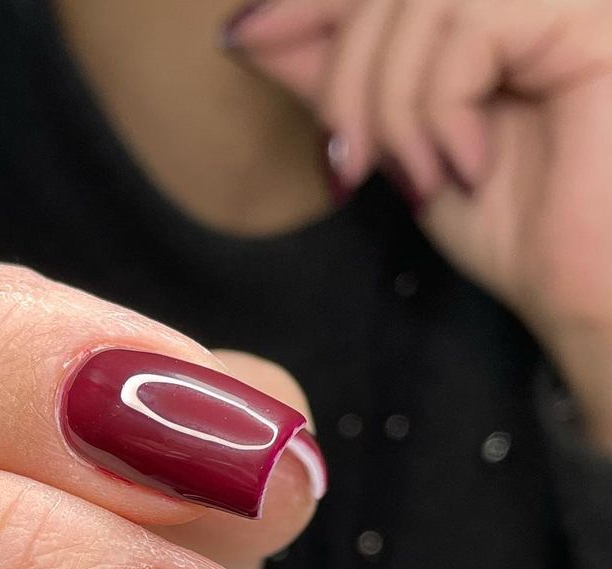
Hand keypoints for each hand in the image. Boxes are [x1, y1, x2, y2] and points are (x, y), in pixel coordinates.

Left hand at [225, 0, 611, 374]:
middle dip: (344, 72)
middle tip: (349, 160)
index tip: (241, 38)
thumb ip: (342, 80)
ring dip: (391, 102)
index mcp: (492, 6)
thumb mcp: (400, 142)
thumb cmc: (514, 226)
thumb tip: (252, 28)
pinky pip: (471, 22)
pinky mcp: (586, 14)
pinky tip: (467, 165)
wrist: (585, 290)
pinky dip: (440, 105)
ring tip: (418, 176)